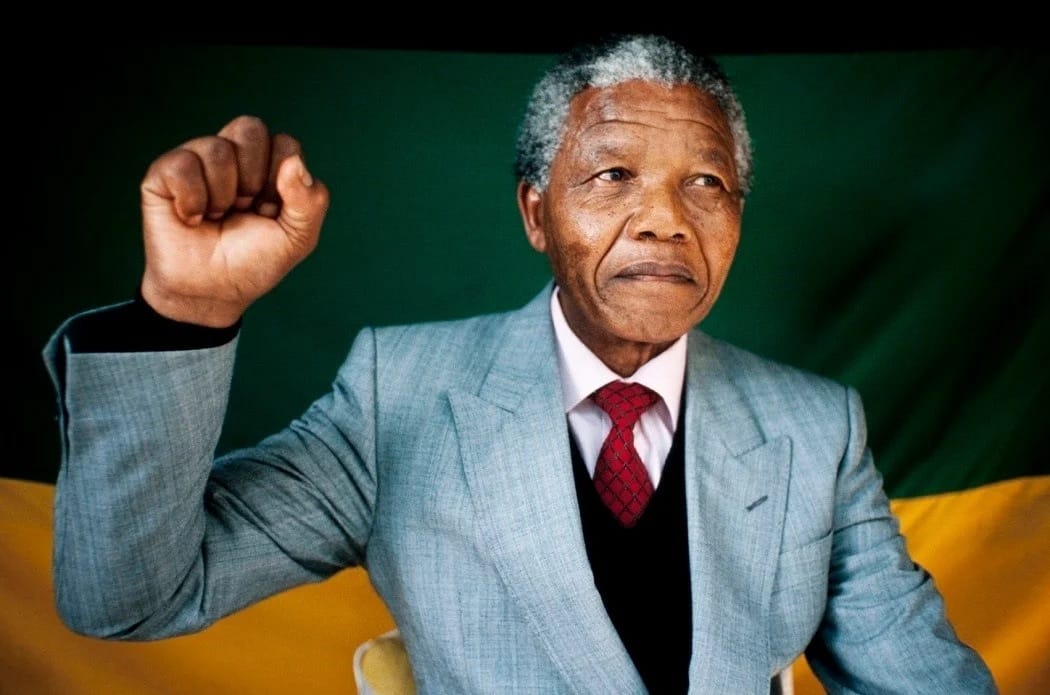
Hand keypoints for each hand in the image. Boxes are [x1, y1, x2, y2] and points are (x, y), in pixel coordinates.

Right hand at [139, 115, 329, 326]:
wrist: (212, 293)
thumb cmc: (254, 262)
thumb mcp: (298, 237)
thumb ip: (310, 200)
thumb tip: (294, 163)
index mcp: (269, 165)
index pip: (285, 144)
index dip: (281, 183)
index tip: (271, 213)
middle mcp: (233, 155)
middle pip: (249, 129)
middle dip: (252, 179)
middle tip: (244, 210)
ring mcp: (197, 161)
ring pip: (216, 149)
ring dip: (223, 196)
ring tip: (217, 218)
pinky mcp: (163, 175)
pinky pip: (181, 164)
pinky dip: (192, 200)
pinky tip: (193, 219)